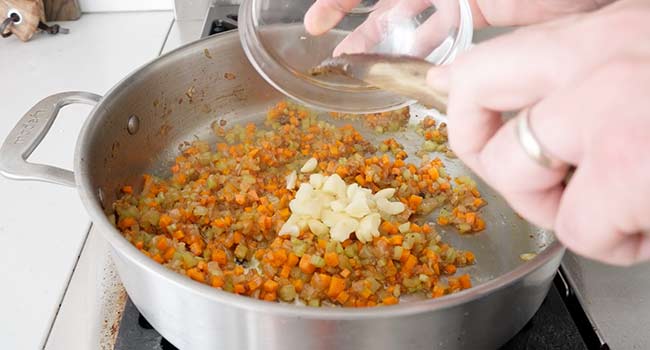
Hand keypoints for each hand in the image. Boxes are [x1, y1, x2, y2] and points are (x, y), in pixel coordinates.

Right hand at [304, 0, 610, 56]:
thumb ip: (441, 7)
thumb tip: (410, 49)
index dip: (341, 1)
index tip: (316, 24)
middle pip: (389, 3)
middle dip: (362, 28)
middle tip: (338, 57)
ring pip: (413, 19)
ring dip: (389, 43)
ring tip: (365, 68)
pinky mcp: (482, 12)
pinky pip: (444, 31)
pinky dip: (426, 48)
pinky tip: (414, 67)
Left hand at [429, 0, 649, 264]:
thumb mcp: (647, 61)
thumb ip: (580, 67)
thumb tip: (466, 80)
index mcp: (608, 29)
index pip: (491, 53)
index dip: (461, 94)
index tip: (449, 107)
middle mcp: (599, 53)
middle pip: (473, 90)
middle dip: (482, 146)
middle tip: (531, 174)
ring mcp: (606, 106)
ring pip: (513, 172)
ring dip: (561, 207)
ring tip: (623, 203)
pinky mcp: (626, 166)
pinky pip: (575, 228)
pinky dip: (612, 242)